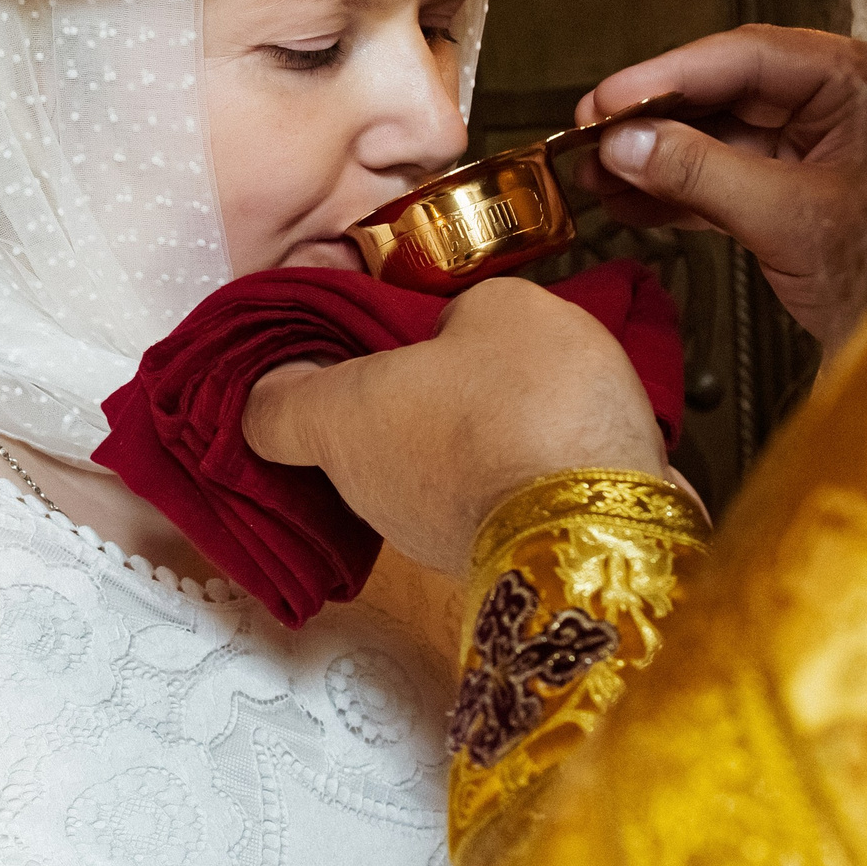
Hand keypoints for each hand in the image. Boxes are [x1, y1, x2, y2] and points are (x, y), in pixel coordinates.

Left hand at [241, 277, 672, 575]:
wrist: (602, 528)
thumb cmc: (530, 405)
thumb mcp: (503, 306)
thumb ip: (463, 311)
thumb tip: (460, 334)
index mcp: (339, 416)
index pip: (264, 411)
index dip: (278, 373)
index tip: (306, 347)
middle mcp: (362, 486)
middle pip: (346, 433)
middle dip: (384, 391)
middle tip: (429, 347)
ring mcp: (417, 533)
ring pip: (410, 467)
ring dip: (445, 431)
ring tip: (502, 389)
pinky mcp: (477, 559)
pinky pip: (466, 497)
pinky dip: (490, 469)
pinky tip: (539, 437)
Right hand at [575, 25, 866, 347]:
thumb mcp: (792, 218)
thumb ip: (703, 173)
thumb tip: (631, 142)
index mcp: (862, 85)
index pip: (749, 56)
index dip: (668, 75)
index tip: (611, 97)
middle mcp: (840, 109)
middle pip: (725, 93)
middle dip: (652, 118)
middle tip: (593, 131)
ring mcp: (817, 153)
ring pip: (718, 139)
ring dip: (654, 158)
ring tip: (598, 171)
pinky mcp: (798, 197)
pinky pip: (726, 180)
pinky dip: (677, 192)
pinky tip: (632, 200)